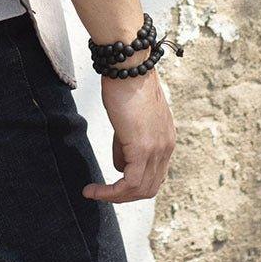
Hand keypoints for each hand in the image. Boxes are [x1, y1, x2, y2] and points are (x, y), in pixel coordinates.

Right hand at [83, 68, 175, 202]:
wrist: (128, 65)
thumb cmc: (125, 82)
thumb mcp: (128, 116)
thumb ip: (126, 140)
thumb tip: (119, 162)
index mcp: (166, 139)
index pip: (154, 174)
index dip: (133, 181)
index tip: (113, 180)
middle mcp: (166, 147)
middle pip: (150, 187)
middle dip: (124, 194)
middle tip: (102, 192)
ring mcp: (157, 150)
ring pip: (140, 189)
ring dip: (116, 196)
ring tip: (94, 193)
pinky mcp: (142, 149)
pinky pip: (129, 183)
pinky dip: (111, 192)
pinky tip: (94, 190)